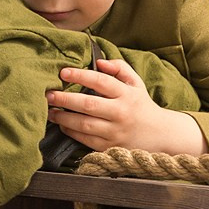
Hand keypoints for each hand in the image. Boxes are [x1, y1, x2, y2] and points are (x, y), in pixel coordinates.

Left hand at [48, 59, 207, 155]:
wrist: (158, 135)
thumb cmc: (141, 105)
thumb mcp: (136, 83)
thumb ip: (119, 68)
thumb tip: (99, 62)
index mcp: (127, 94)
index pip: (100, 81)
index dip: (80, 75)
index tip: (63, 72)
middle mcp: (121, 113)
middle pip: (89, 104)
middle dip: (65, 98)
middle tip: (49, 94)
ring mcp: (115, 132)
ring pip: (84, 124)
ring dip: (63, 117)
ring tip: (50, 111)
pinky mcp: (109, 146)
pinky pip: (85, 139)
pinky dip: (71, 131)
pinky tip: (62, 124)